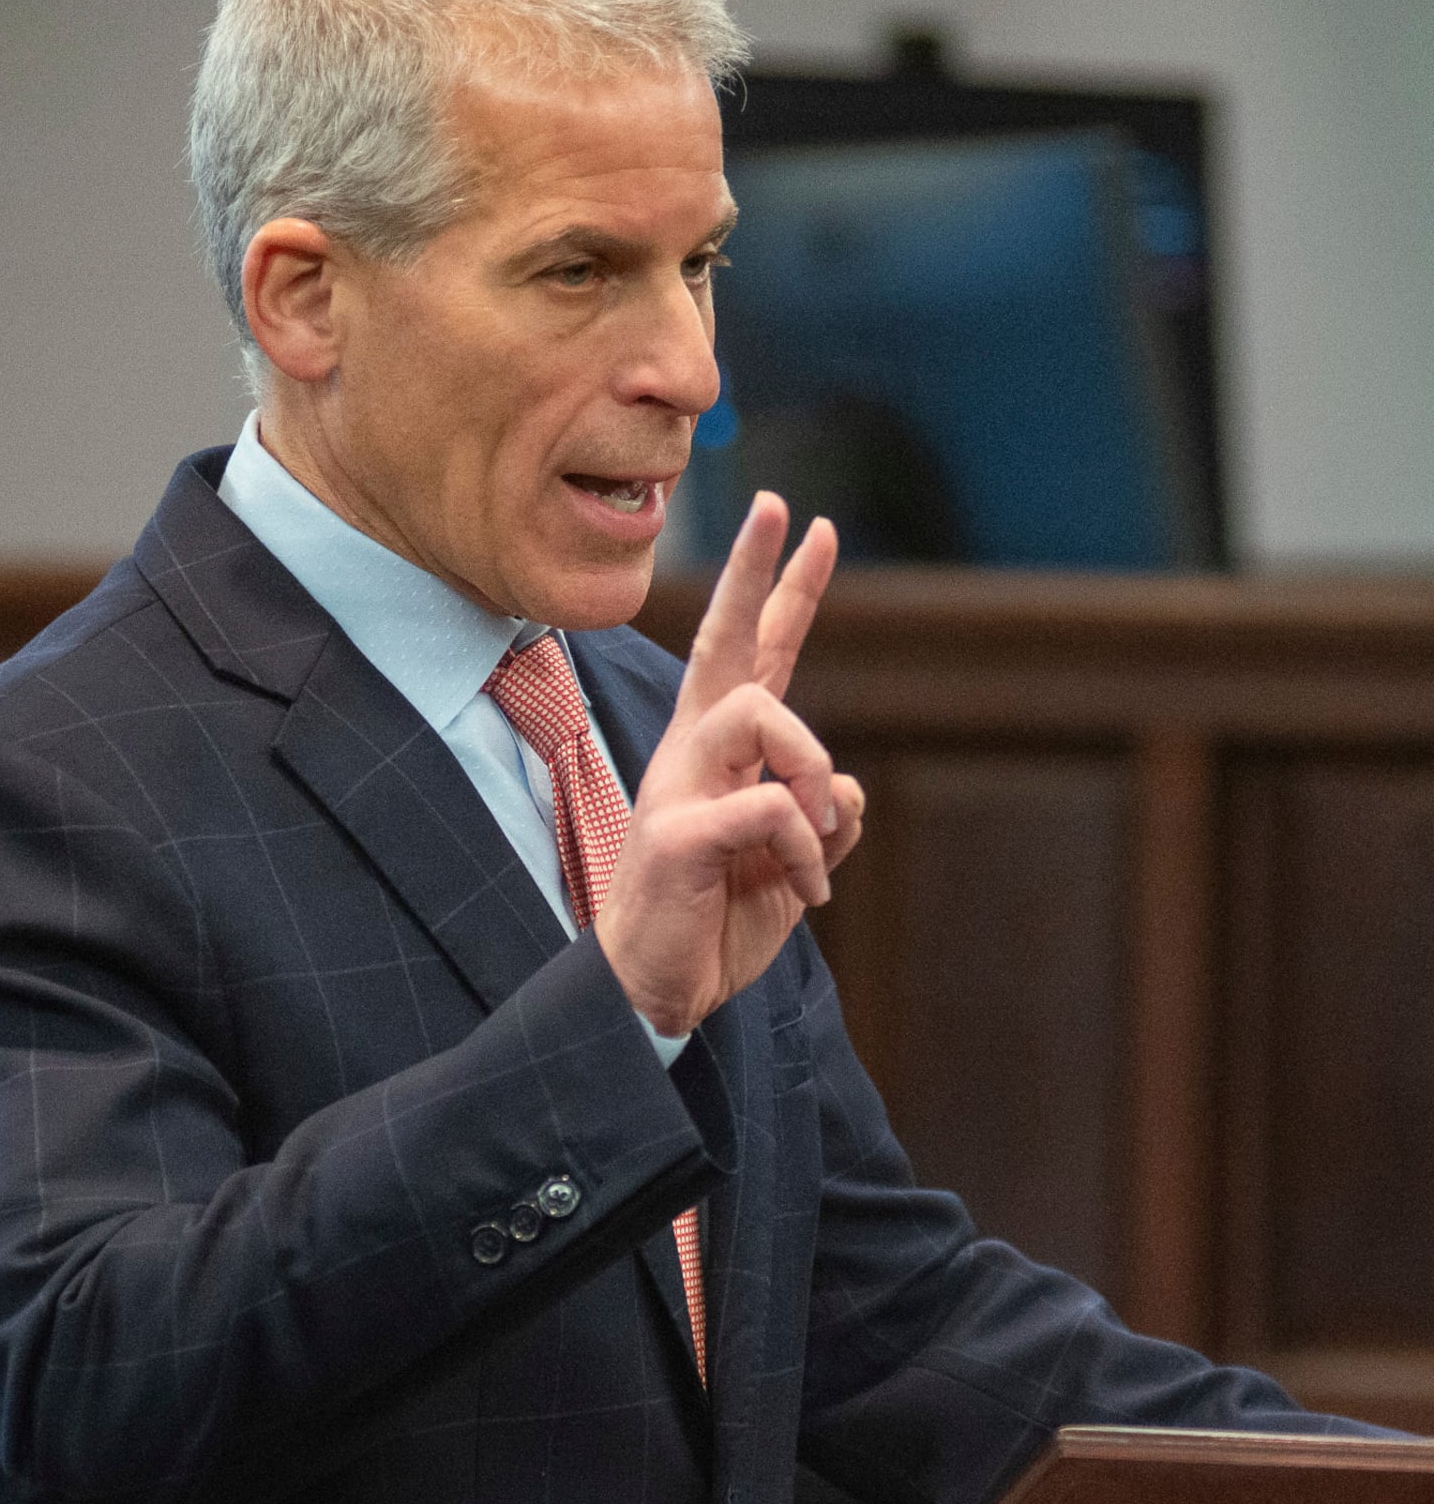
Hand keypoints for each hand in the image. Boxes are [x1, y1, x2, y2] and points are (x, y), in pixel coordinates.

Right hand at [596, 493, 864, 1036]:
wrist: (654, 995)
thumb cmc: (713, 926)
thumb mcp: (789, 869)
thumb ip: (821, 822)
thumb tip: (849, 788)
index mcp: (719, 757)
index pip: (752, 655)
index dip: (780, 589)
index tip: (808, 522)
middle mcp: (691, 755)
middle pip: (725, 643)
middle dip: (755, 572)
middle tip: (782, 508)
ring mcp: (678, 789)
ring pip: (761, 712)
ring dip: (812, 769)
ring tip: (819, 836)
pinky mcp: (677, 834)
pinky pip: (773, 806)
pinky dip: (810, 853)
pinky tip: (804, 892)